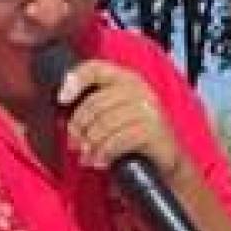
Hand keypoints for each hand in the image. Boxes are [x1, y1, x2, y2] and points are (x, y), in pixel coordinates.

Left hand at [57, 59, 183, 181]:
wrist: (168, 162)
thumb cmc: (136, 139)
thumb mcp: (115, 115)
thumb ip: (95, 106)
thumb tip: (66, 112)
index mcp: (127, 79)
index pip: (95, 68)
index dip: (75, 81)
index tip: (62, 99)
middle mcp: (140, 89)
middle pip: (95, 102)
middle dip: (79, 126)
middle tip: (75, 144)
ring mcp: (149, 110)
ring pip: (105, 123)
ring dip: (90, 144)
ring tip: (87, 156)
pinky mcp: (154, 131)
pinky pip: (119, 140)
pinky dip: (105, 153)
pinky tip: (100, 161)